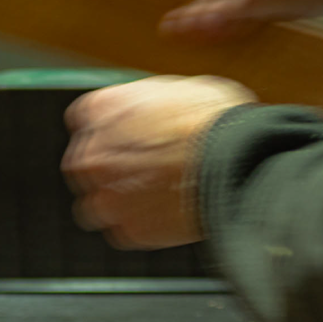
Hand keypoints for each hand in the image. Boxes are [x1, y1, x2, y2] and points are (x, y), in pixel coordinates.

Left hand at [61, 75, 255, 249]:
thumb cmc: (217, 120)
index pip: (86, 121)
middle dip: (110, 170)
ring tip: (154, 199)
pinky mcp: (128, 232)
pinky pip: (127, 232)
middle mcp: (92, 155)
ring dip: (120, 203)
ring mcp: (107, 198)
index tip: (128, 139)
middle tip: (143, 172)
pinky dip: (143, 226)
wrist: (237, 163)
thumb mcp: (178, 89)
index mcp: (101, 110)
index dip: (111, 131)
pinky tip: (169, 215)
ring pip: (97, 207)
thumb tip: (153, 115)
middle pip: (85, 167)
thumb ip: (148, 106)